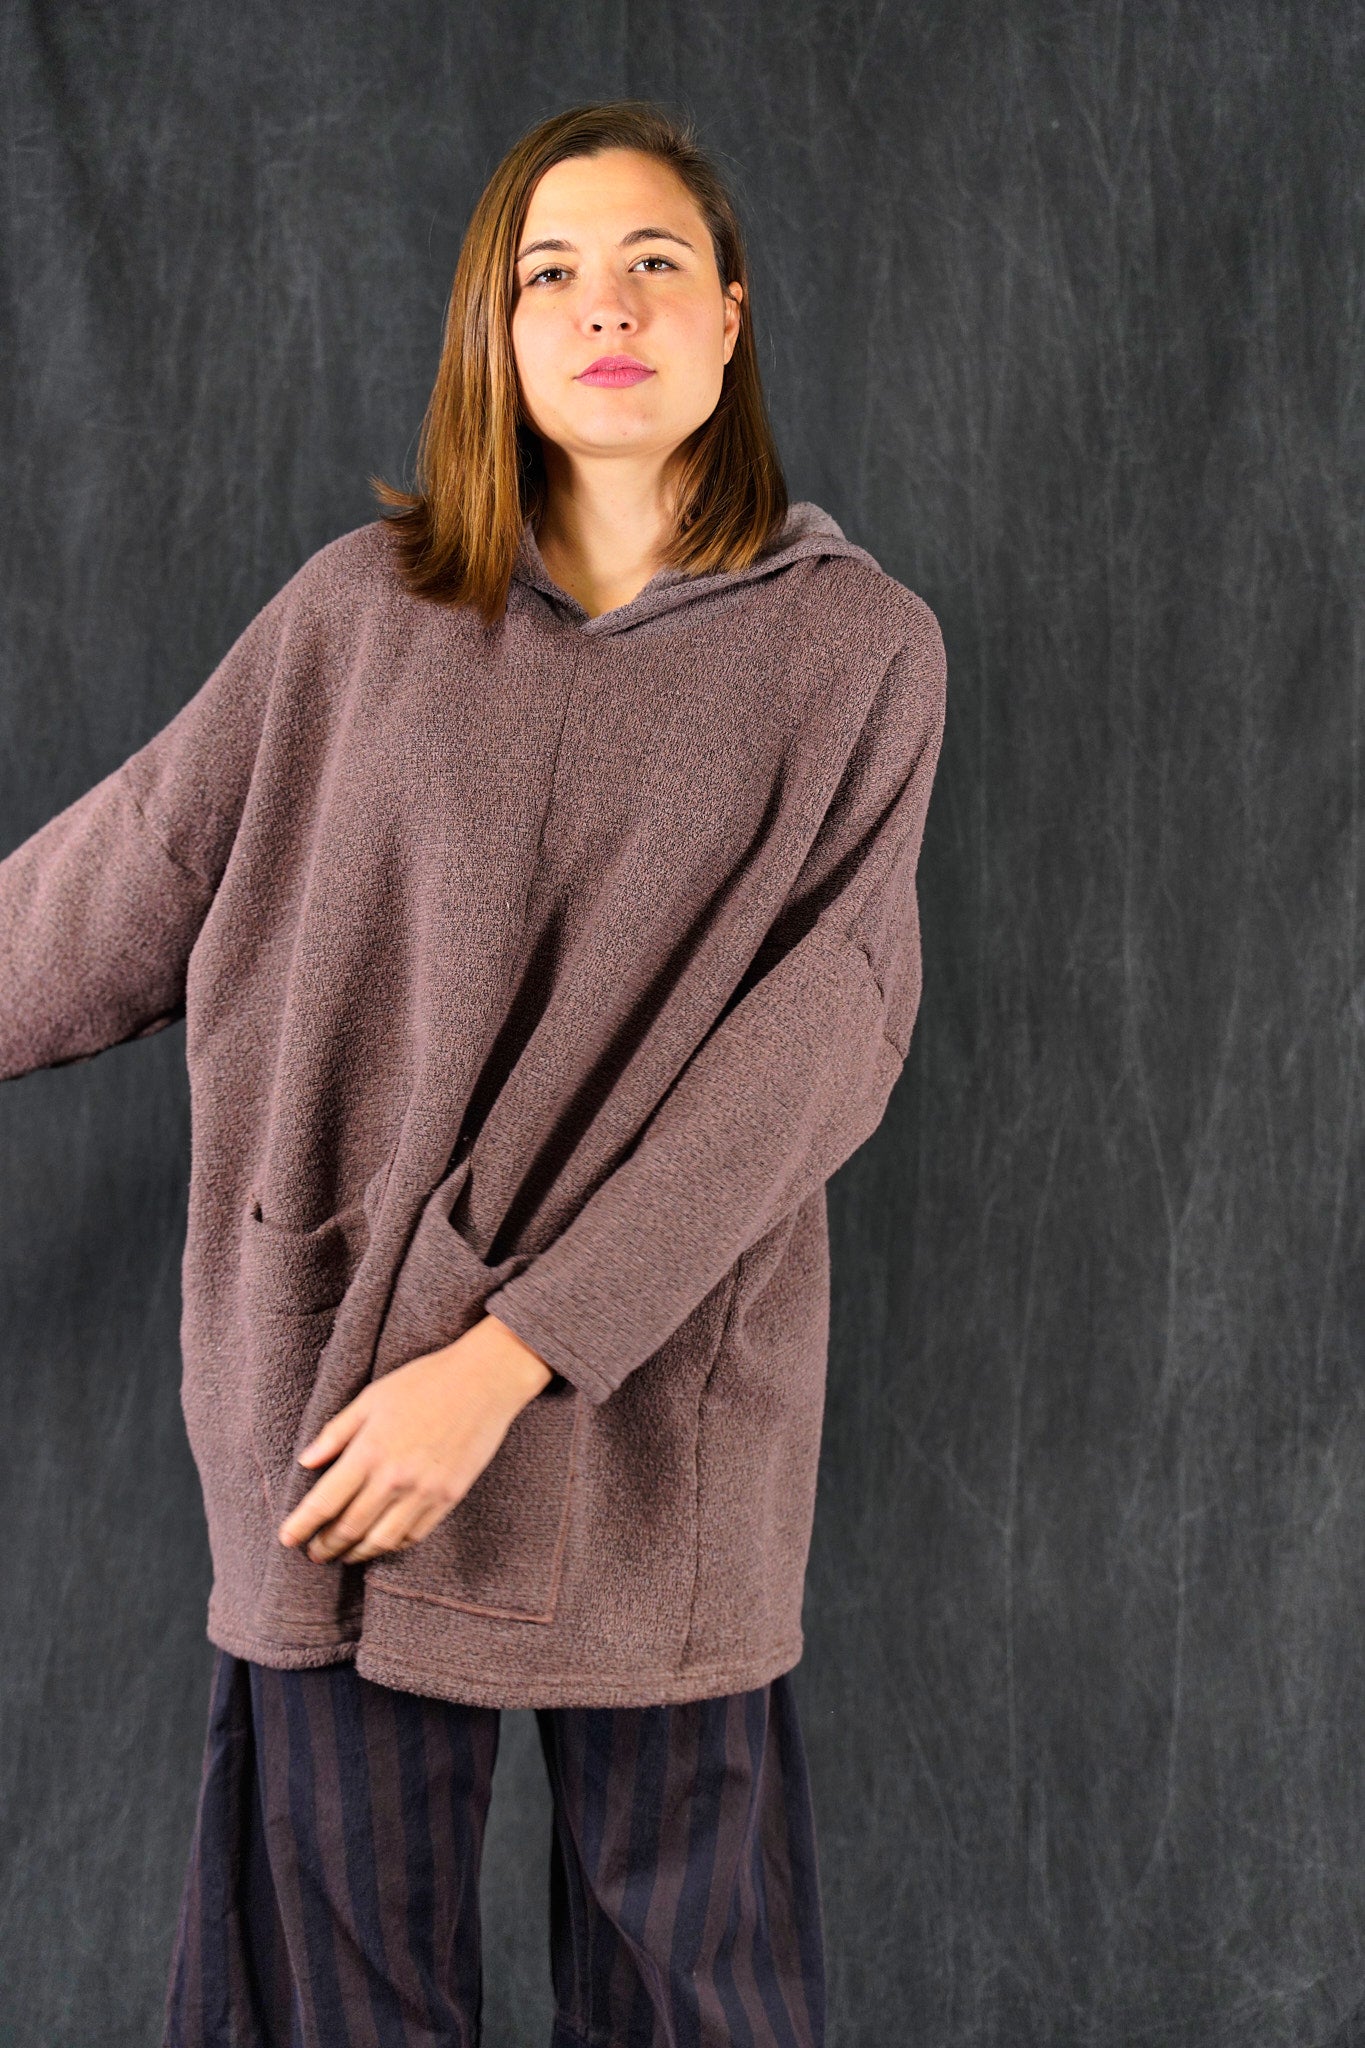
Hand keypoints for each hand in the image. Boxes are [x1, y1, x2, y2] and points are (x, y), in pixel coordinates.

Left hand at [276, 1313, 553, 1565]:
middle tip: (313, 1553)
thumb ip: (336, 1432)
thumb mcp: (371, 1397)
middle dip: (326, 1546)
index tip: (287, 1539)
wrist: (484, 1380)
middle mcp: (395, 1477)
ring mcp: (425, 1491)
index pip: (325, 1501)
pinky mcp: (449, 1497)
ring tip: (344, 1554)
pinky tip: (381, 1542)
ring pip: (381, 1540)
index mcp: (370, 1450)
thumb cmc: (424, 1381)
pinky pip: (415, 1534)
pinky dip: (392, 1545)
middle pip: (350, 1527)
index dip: (302, 1525)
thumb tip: (305, 1462)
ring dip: (357, 1553)